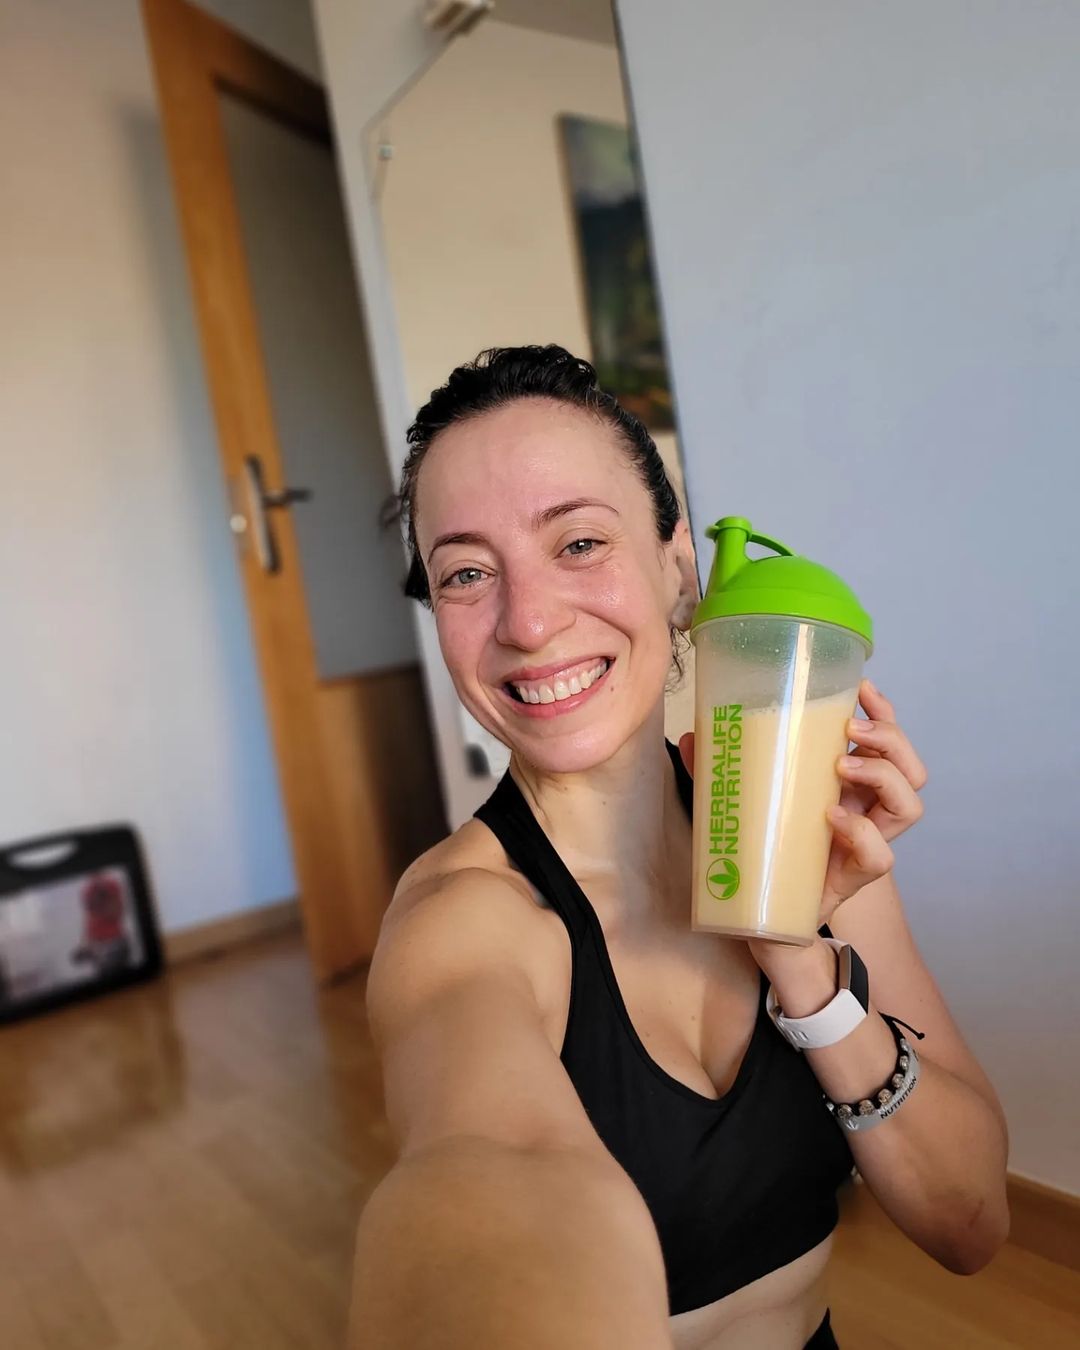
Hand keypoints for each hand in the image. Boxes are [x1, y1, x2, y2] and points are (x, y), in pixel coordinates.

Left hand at [677, 679, 927, 966]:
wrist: (760, 923)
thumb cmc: (758, 855)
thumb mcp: (737, 802)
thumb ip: (716, 771)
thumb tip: (692, 735)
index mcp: (846, 786)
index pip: (885, 743)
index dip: (885, 712)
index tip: (863, 687)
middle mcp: (865, 811)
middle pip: (910, 769)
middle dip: (891, 739)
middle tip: (851, 729)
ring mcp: (864, 844)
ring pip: (909, 806)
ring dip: (883, 775)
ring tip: (843, 765)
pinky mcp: (853, 878)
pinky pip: (880, 855)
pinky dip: (862, 831)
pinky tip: (833, 818)